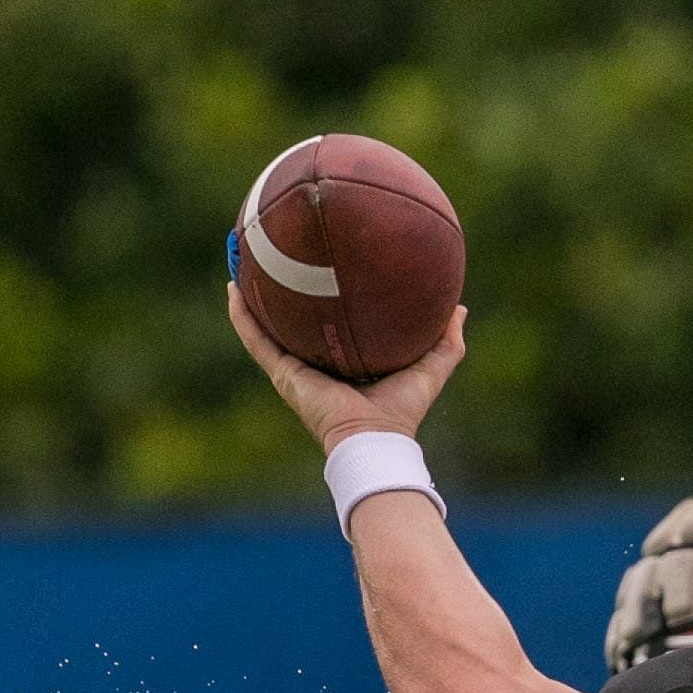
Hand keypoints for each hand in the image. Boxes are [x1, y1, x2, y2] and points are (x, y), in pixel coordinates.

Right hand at [227, 282, 467, 453]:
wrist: (374, 438)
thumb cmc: (402, 411)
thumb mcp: (431, 368)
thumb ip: (446, 341)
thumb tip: (459, 308)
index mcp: (344, 360)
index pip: (331, 325)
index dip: (326, 300)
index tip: (322, 269)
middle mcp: (315, 363)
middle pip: (293, 321)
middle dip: (282, 291)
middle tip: (274, 254)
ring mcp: (294, 369)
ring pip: (265, 326)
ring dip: (250, 296)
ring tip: (240, 259)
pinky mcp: (282, 374)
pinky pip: (256, 339)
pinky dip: (241, 315)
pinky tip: (233, 286)